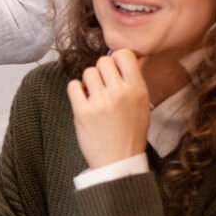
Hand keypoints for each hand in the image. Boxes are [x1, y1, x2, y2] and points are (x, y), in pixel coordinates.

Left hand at [66, 49, 150, 168]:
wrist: (118, 161)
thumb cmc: (131, 133)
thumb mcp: (143, 105)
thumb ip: (136, 80)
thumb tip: (135, 56)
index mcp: (137, 90)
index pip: (124, 54)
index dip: (117, 59)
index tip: (115, 69)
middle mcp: (119, 93)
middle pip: (103, 61)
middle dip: (102, 71)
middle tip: (104, 85)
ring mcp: (99, 102)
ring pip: (88, 72)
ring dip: (89, 82)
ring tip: (95, 95)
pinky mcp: (82, 112)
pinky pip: (73, 86)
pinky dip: (76, 90)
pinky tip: (83, 99)